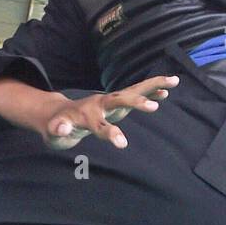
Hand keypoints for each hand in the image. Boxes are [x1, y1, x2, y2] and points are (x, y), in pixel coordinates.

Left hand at [43, 76, 177, 149]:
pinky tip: (165, 92)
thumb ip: (57, 130)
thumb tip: (61, 127)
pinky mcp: (115, 103)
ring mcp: (109, 101)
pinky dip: (149, 92)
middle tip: (154, 107)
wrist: (56, 113)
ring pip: (131, 91)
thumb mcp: (53, 132)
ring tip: (173, 81)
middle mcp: (99, 104)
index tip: (122, 143)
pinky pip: (134, 95)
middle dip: (135, 103)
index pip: (99, 125)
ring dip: (151, 86)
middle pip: (119, 100)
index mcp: (85, 115)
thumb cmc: (55, 127)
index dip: (109, 133)